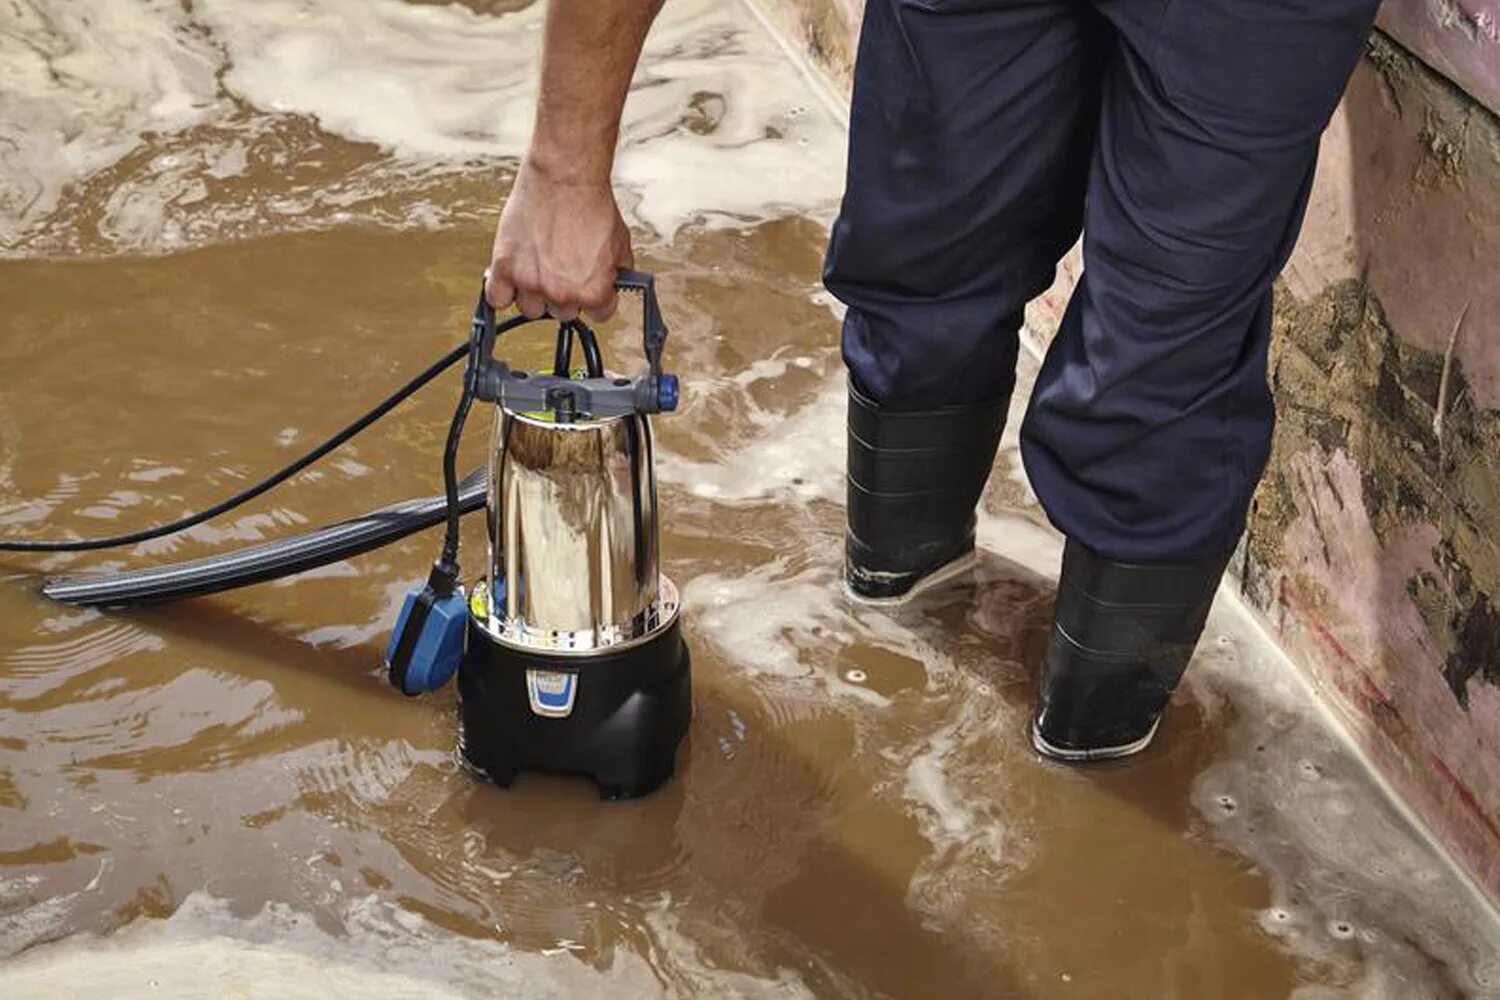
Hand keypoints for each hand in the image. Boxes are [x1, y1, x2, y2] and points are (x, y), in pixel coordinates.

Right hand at [485, 157, 633, 322]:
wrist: (564, 177)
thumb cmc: (591, 204)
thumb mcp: (621, 245)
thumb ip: (616, 273)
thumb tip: (612, 284)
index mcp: (592, 292)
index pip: (598, 315)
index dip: (597, 297)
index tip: (590, 284)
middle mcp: (560, 293)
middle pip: (562, 313)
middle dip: (566, 293)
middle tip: (565, 270)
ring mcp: (530, 282)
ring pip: (531, 309)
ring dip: (535, 294)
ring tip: (540, 270)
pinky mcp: (504, 267)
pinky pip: (497, 299)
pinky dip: (503, 292)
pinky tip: (512, 280)